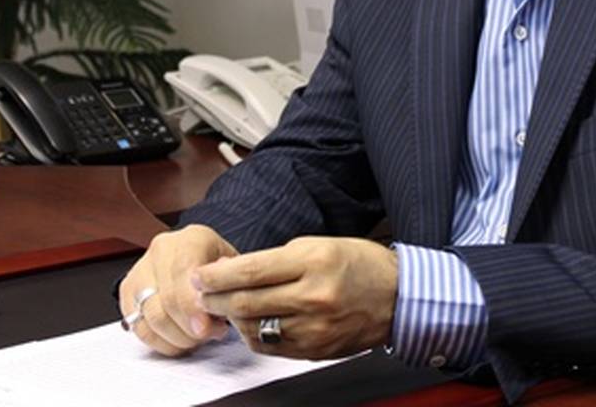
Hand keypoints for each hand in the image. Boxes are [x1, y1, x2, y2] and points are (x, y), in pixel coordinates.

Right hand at [119, 224, 237, 356]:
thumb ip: (230, 284)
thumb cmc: (218, 266)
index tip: (205, 328)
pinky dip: (161, 342)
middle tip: (208, 336)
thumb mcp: (235, 267)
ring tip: (197, 338)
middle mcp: (161, 250)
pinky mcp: (128, 291)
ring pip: (151, 317)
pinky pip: (139, 327)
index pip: (183, 273)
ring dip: (176, 337)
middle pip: (166, 299)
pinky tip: (179, 340)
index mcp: (190, 239)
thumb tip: (224, 300)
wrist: (200, 259)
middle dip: (188, 329)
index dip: (192, 306)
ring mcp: (141, 270)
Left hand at [193, 236, 397, 359]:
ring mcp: (314, 328)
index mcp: (313, 262)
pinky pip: (271, 347)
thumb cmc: (359, 264)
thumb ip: (276, 259)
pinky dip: (254, 335)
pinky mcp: (315, 350)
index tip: (199, 275)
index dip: (217, 276)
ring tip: (223, 307)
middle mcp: (313, 296)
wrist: (397, 297)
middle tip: (200, 294)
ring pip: (255, 329)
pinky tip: (250, 323)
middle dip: (214, 299)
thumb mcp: (318, 245)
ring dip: (232, 319)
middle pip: (247, 303)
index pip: (251, 271)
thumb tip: (234, 272)